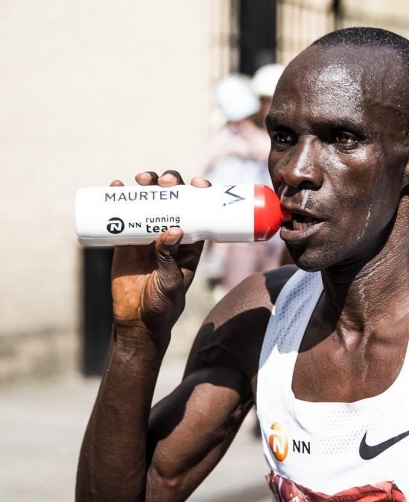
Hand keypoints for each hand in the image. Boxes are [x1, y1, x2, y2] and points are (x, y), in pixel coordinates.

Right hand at [109, 171, 209, 339]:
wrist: (136, 322)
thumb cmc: (163, 305)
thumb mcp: (171, 282)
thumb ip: (170, 259)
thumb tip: (173, 230)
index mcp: (191, 242)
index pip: (199, 210)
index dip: (200, 192)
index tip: (196, 183)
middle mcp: (171, 234)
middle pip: (173, 200)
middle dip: (170, 183)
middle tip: (163, 181)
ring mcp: (148, 235)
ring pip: (149, 202)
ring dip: (147, 185)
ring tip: (141, 180)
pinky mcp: (126, 240)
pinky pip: (123, 215)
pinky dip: (118, 198)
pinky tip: (116, 186)